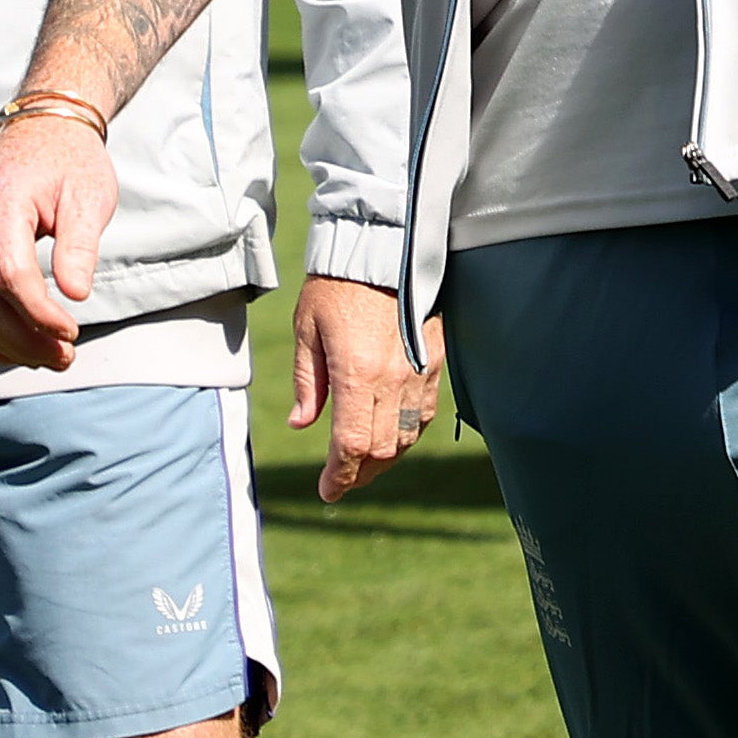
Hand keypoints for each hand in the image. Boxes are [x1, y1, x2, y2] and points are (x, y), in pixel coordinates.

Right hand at [0, 115, 120, 370]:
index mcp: (0, 203)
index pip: (7, 274)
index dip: (38, 312)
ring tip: (54, 357)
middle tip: (65, 357)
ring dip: (10, 342)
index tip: (71, 331)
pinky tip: (31, 343)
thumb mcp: (89, 194)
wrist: (40, 128)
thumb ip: (80, 245)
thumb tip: (76, 296)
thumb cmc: (70, 160)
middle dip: (22, 338)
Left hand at [288, 275, 445, 501]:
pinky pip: (425, 412)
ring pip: (407, 436)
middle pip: (381, 449)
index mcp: (356, 373)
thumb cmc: (336, 285)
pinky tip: (391, 435)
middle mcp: (392, 378)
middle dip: (359, 473)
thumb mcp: (307, 330)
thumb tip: (302, 424)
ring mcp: (419, 370)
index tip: (327, 491)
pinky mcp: (435, 358)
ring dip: (385, 458)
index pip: (351, 445)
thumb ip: (308, 382)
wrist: (382, 246)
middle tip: (340, 481)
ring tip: (363, 464)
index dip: (339, 477)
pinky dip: (408, 433)